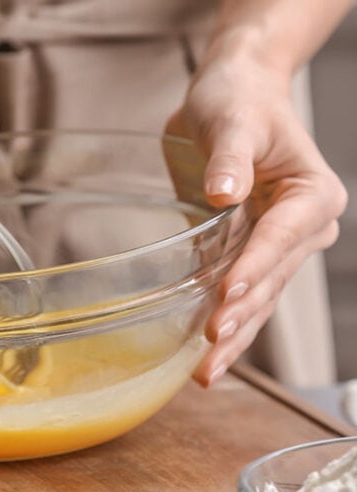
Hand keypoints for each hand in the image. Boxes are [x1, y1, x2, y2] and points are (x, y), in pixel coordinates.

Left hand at [167, 55, 346, 386]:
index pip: (281, 237)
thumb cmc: (238, 101)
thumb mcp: (233, 119)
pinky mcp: (247, 252)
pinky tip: (203, 355)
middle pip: (271, 280)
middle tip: (211, 351)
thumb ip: (230, 157)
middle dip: (242, 317)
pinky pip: (239, 295)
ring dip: (234, 336)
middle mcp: (302, 228)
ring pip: (258, 300)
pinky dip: (224, 324)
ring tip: (206, 372)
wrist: (233, 96)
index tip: (227, 297)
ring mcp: (276, 246)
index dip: (254, 269)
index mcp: (311, 195)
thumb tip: (225, 193)